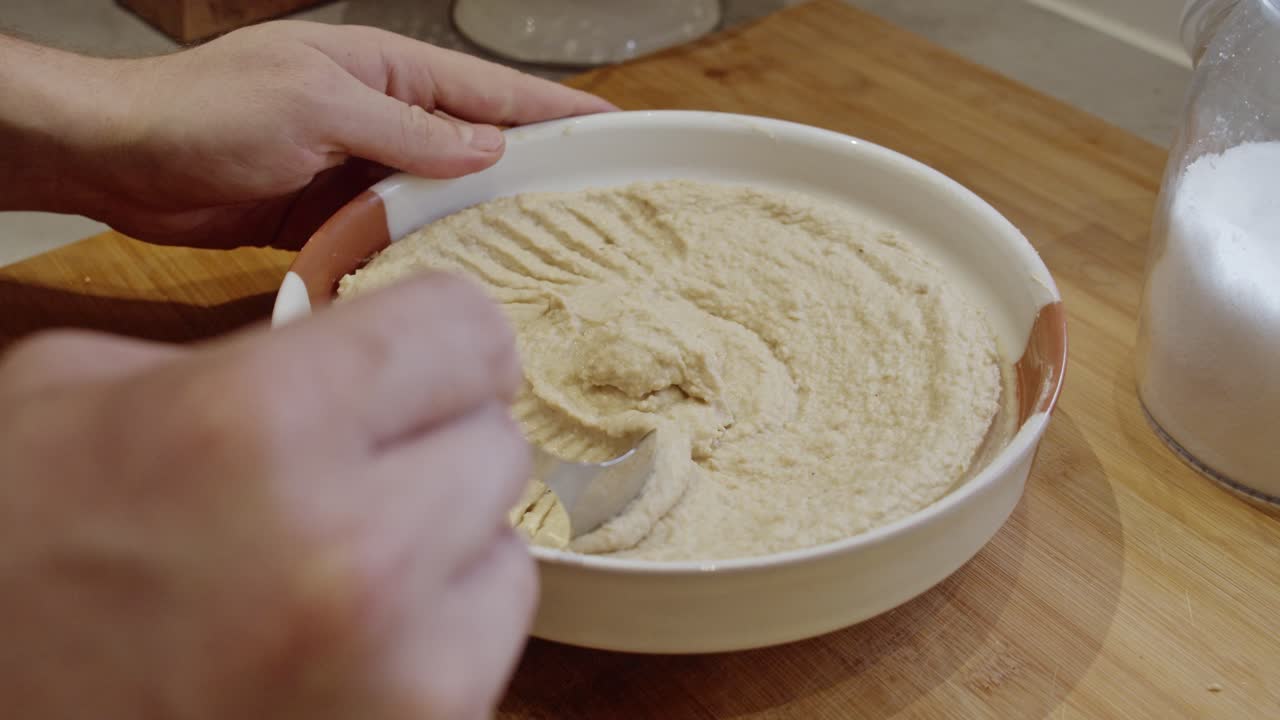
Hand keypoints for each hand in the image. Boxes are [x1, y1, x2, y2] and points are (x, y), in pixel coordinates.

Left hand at [0, 22, 613, 248]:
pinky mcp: (335, 214)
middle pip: (481, 149)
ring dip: (486, 222)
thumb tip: (490, 149)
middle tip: (597, 208)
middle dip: (537, 174)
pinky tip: (459, 278)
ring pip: (444, 198)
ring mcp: (362, 167)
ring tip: (546, 253)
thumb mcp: (317, 105)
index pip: (495, 93)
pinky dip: (428, 254)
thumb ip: (408, 130)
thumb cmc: (205, 111)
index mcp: (389, 71)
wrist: (122, 159)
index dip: (558, 112)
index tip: (617, 130)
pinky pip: (400, 234)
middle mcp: (385, 118)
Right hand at [0, 275, 533, 719]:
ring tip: (338, 564)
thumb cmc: (18, 558)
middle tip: (351, 474)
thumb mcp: (85, 394)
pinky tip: (349, 633)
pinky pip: (491, 637)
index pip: (464, 327)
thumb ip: (253, 352)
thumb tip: (374, 352)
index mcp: (254, 424)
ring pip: (509, 543)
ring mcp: (395, 660)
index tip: (425, 361)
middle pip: (496, 438)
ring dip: (442, 541)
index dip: (439, 340)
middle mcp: (346, 547)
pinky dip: (439, 627)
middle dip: (430, 444)